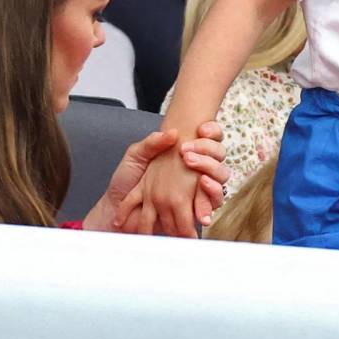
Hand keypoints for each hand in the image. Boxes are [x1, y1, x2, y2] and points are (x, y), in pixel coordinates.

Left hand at [85, 121, 228, 231]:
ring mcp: (198, 188)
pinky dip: (211, 199)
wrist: (118, 208)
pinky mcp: (196, 208)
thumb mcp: (135, 156)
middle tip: (189, 156)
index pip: (209, 135)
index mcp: (183, 151)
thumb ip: (152, 142)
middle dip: (210, 152)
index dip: (211, 130)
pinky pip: (213, 202)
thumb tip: (172, 133)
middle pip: (219, 154)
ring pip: (221, 177)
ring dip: (213, 174)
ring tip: (201, 179)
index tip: (201, 129)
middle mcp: (194, 168)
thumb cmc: (126, 180)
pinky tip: (203, 197)